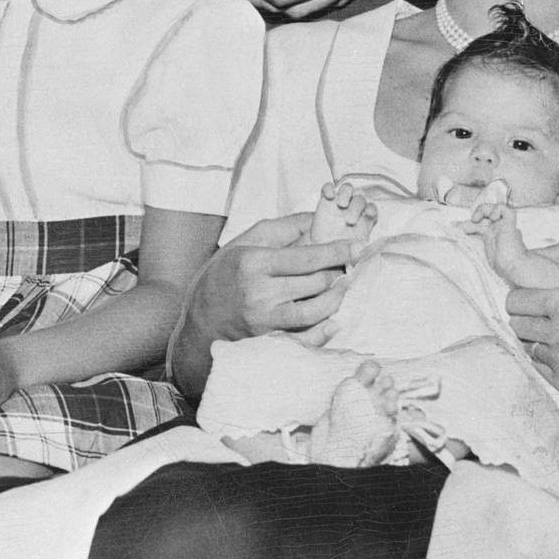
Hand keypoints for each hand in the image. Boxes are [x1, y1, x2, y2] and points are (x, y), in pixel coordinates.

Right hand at [189, 213, 358, 343]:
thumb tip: (317, 217)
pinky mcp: (269, 341)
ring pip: (317, 310)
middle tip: (349, 265)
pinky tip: (334, 319)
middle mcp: (260, 293)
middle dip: (339, 271)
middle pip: (316, 282)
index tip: (358, 246)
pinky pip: (307, 338)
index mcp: (255, 263)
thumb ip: (282, 228)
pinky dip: (326, 330)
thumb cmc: (224, 275)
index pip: (307, 256)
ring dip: (337, 297)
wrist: (200, 320)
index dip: (338, 250)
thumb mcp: (245, 242)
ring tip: (342, 286)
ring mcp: (265, 320)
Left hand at [504, 241, 558, 400]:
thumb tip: (534, 251)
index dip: (522, 297)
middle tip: (547, 315)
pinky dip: (548, 358)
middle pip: (516, 324)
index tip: (533, 298)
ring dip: (538, 338)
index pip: (515, 301)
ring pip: (526, 345)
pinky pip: (538, 366)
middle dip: (528, 317)